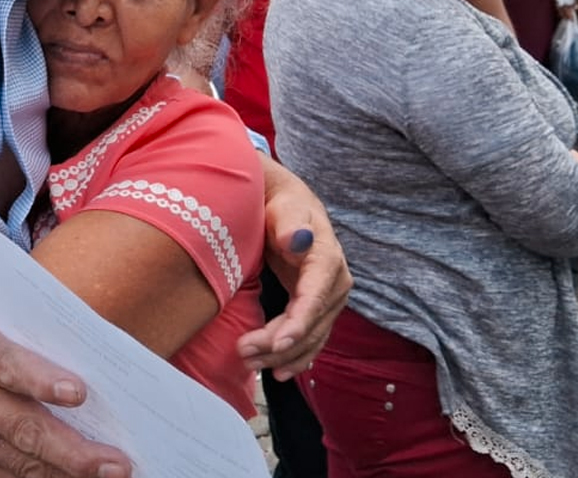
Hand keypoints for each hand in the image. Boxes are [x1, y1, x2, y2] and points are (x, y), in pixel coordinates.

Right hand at [0, 293, 130, 477]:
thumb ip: (20, 310)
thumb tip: (79, 324)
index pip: (5, 364)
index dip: (40, 379)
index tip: (79, 392)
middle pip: (21, 425)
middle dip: (71, 448)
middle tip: (116, 460)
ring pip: (19, 459)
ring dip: (67, 472)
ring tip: (110, 475)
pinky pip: (8, 477)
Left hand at [237, 161, 350, 380]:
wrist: (288, 206)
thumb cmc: (282, 206)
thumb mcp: (285, 208)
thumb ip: (290, 223)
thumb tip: (297, 239)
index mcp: (328, 260)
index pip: (315, 299)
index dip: (297, 324)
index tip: (276, 344)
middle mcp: (334, 284)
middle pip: (310, 325)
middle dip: (279, 345)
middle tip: (243, 352)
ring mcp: (328, 299)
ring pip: (310, 338)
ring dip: (282, 356)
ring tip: (249, 363)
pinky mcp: (317, 308)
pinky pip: (310, 339)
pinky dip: (295, 358)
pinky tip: (278, 372)